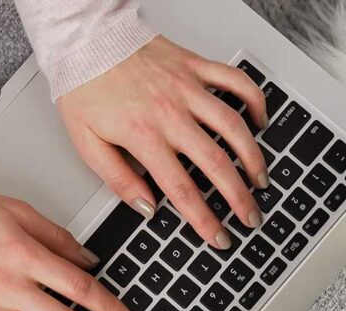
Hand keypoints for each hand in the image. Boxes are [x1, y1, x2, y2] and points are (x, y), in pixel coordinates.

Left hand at [56, 36, 270, 249]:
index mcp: (143, 136)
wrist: (84, 38)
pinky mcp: (195, 66)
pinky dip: (254, 100)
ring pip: (233, 126)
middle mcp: (170, 113)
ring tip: (261, 180)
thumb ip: (118, 179)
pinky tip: (259, 121)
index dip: (204, 219)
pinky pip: (235, 81)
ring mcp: (187, 88)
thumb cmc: (84, 86)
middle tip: (250, 217)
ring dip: (253, 157)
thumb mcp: (86, 143)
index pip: (181, 188)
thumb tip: (146, 206)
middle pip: (216, 163)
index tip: (218, 237)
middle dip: (239, 197)